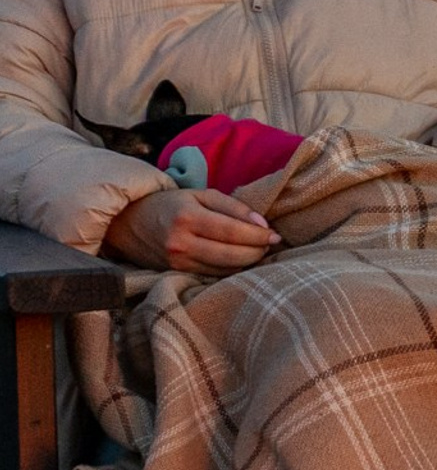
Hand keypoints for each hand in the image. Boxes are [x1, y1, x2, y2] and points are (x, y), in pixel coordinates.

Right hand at [104, 187, 278, 275]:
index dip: (258, 235)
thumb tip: (262, 224)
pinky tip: (240, 259)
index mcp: (187, 217)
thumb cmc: (172, 204)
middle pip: (231, 254)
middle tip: (270, 244)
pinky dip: (232, 269)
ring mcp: (177, 261)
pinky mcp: (176, 272)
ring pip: (224, 268)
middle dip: (257, 251)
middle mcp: (181, 242)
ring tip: (258, 250)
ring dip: (248, 262)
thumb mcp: (201, 194)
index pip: (232, 231)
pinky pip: (213, 275)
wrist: (129, 222)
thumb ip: (233, 206)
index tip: (275, 235)